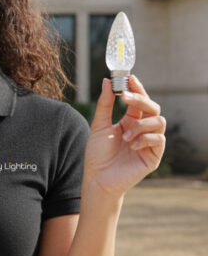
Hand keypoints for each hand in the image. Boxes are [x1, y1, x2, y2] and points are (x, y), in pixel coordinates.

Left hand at [84, 74, 165, 197]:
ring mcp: (150, 142)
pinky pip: (158, 139)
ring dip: (140, 125)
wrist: (98, 178)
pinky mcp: (154, 155)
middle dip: (140, 99)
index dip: (137, 88)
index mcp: (130, 121)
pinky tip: (131, 146)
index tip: (129, 77)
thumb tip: (106, 81)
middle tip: (125, 96)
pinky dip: (144, 139)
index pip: (139, 101)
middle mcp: (143, 129)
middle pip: (153, 107)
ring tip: (124, 136)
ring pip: (158, 121)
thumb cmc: (97, 154)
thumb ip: (105, 104)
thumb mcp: (99, 125)